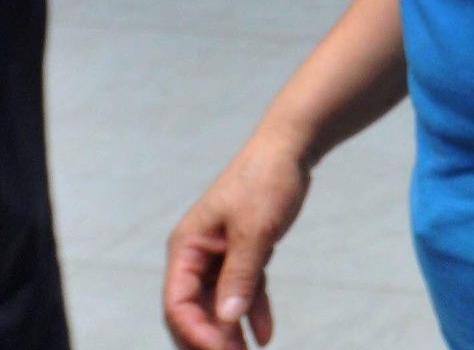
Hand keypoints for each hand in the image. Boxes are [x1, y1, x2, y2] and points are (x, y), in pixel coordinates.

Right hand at [164, 133, 309, 349]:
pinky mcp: (244, 252)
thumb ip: (241, 275)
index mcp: (186, 248)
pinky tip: (265, 336)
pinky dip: (253, 311)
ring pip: (219, 304)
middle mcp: (196, 255)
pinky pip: (244, 290)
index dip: (195, 332)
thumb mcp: (254, 230)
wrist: (291, 148)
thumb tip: (225, 319)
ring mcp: (220, 255)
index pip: (177, 303)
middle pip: (194, 309)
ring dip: (231, 331)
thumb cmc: (266, 181)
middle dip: (210, 338)